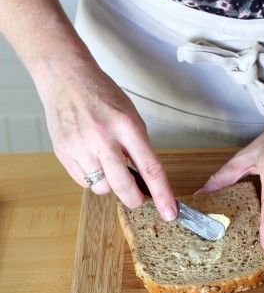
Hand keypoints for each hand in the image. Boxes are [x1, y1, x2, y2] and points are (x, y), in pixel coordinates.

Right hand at [37, 61, 176, 220]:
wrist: (66, 79)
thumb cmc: (103, 96)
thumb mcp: (131, 118)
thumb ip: (139, 148)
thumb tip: (147, 182)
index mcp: (127, 127)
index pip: (151, 168)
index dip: (162, 195)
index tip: (170, 212)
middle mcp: (102, 139)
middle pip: (123, 186)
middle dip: (135, 199)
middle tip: (139, 197)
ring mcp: (80, 147)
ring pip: (102, 188)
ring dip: (111, 185)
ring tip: (109, 164)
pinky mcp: (63, 153)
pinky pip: (83, 181)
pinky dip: (92, 178)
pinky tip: (93, 160)